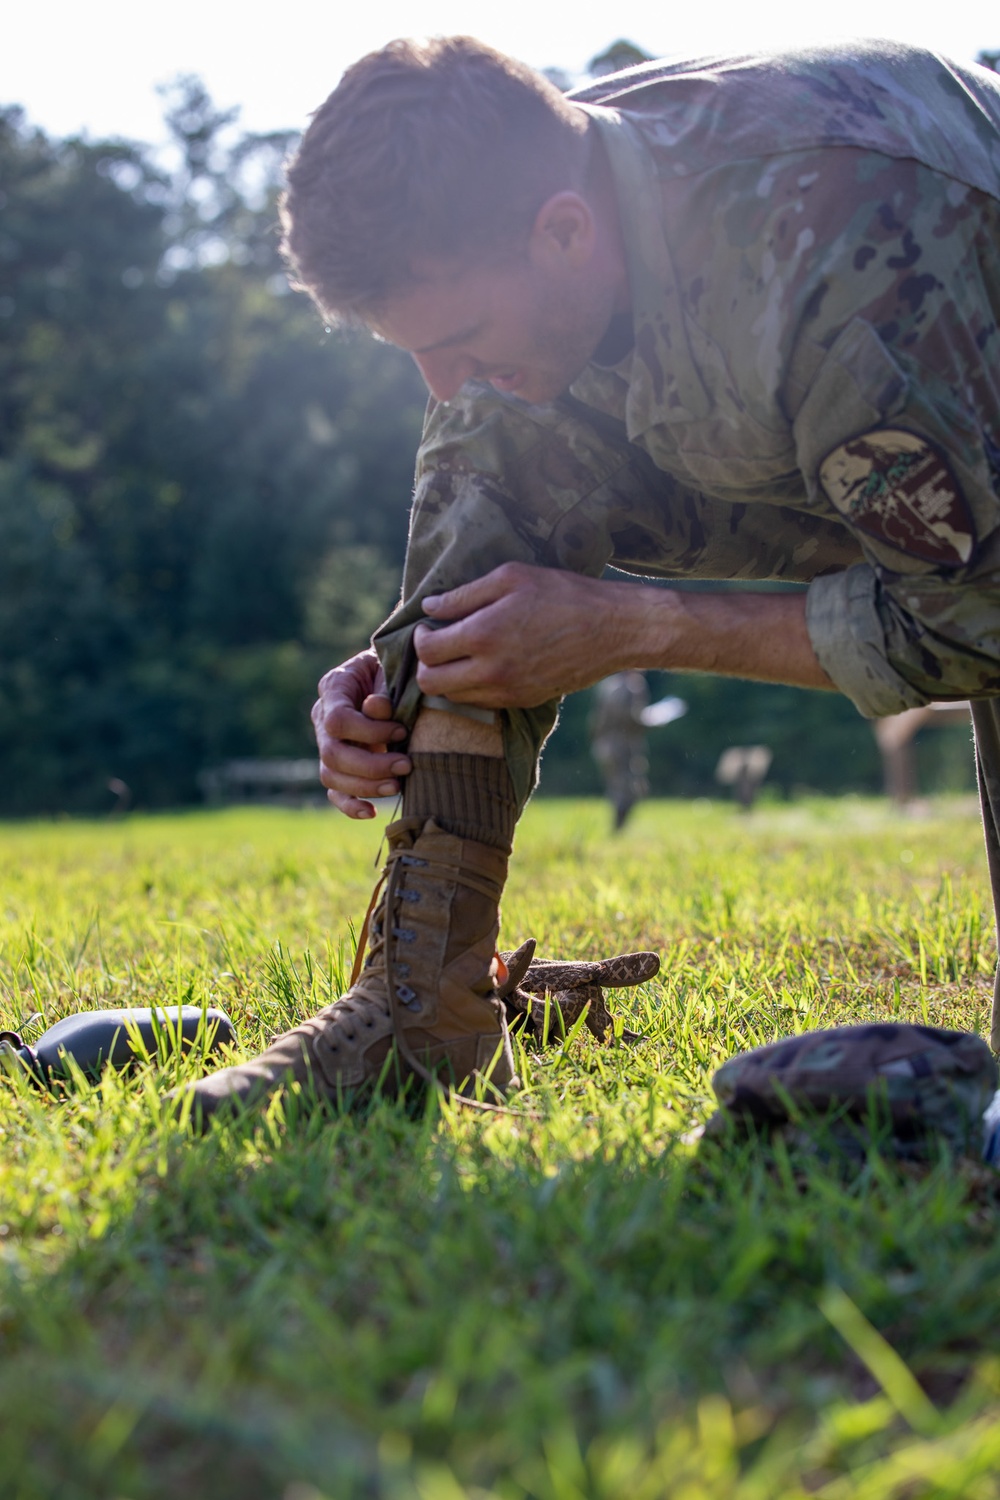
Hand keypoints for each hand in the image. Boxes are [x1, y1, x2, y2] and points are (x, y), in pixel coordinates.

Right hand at [311, 649, 410, 817]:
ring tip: (397, 786)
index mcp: (334, 687)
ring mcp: (326, 743)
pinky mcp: (337, 765)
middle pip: (332, 754)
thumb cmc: (396, 667)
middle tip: (406, 765)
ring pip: (330, 776)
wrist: (394, 672)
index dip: (369, 732)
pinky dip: (350, 806)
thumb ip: (385, 687)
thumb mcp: (392, 667)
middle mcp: (322, 717)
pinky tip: (371, 812)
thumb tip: (376, 708)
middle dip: (371, 766)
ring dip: (366, 786)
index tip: (401, 732)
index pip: (338, 720)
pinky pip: (334, 792)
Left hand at [414, 563, 628, 707]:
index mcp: (483, 634)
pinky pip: (480, 703)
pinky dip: (472, 687)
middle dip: (426, 664)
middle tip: (438, 644)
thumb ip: (464, 594)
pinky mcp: (523, 701)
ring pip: (453, 698)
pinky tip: (485, 665)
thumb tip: (429, 607)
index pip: (426, 651)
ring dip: (448, 677)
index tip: (429, 625)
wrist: (612, 629)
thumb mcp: (512, 577)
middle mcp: (491, 670)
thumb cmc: (563, 593)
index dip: (419, 638)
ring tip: (462, 654)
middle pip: (431, 684)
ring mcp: (508, 691)